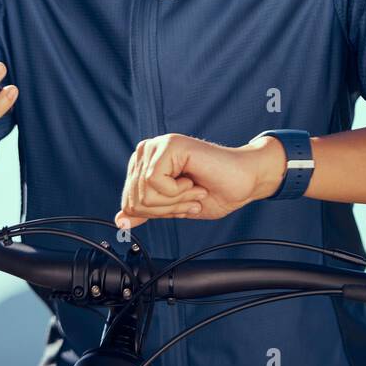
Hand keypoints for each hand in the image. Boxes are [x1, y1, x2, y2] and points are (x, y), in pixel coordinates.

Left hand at [115, 133, 286, 229]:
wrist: (244, 182)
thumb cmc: (215, 191)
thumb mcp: (174, 208)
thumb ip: (146, 211)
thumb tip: (120, 219)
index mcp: (145, 165)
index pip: (129, 202)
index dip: (156, 214)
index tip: (182, 205)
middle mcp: (148, 151)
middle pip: (135, 200)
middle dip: (166, 209)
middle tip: (191, 197)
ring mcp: (157, 146)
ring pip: (144, 193)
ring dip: (175, 201)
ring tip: (194, 189)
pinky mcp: (168, 145)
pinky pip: (154, 182)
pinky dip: (178, 191)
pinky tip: (193, 181)